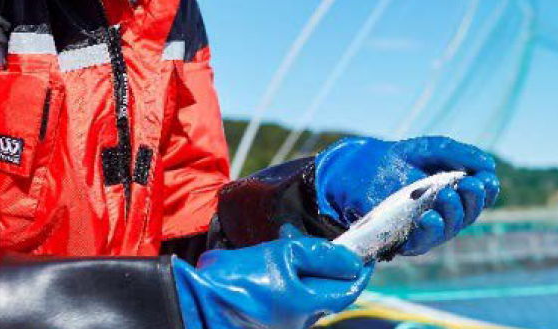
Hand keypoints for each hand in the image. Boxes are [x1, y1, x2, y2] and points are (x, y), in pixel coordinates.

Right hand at [173, 224, 372, 328]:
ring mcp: (284, 324)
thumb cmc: (238, 279)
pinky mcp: (269, 321)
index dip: (358, 267)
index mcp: (310, 305)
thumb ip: (320, 255)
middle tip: (310, 237)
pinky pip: (288, 297)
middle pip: (328, 289)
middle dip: (325, 261)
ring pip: (306, 291)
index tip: (361, 249)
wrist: (196, 303)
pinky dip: (286, 277)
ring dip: (303, 266)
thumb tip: (352, 260)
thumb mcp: (283, 255)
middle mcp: (302, 321)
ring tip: (283, 242)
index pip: (350, 288)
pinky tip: (268, 261)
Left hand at [315, 136, 499, 255]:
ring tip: (446, 196)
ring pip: (449, 229)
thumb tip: (489, 165)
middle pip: (469, 214)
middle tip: (470, 185)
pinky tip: (429, 216)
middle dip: (473, 200)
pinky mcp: (404, 239)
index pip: (479, 197)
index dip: (487, 191)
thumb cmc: (399, 159)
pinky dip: (429, 230)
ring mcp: (425, 228)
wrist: (360, 166)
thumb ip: (460, 154)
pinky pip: (422, 242)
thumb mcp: (432, 149)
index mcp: (455, 192)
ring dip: (453, 213)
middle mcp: (445, 213)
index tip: (487, 179)